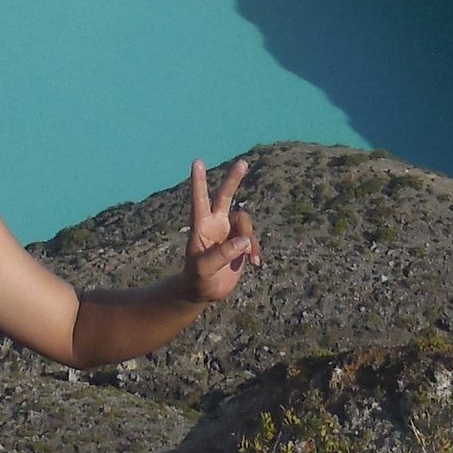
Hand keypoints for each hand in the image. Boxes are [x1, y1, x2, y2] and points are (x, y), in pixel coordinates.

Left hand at [179, 157, 259, 303]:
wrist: (204, 290)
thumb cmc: (197, 279)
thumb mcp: (204, 269)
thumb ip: (222, 254)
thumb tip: (243, 241)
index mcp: (201, 226)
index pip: (199, 200)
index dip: (199, 181)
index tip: (197, 162)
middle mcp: (215, 224)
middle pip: (225, 196)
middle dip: (233, 180)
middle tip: (243, 162)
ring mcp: (228, 231)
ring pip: (245, 223)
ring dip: (249, 239)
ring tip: (249, 258)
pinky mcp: (240, 242)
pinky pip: (252, 239)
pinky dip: (255, 249)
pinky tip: (255, 263)